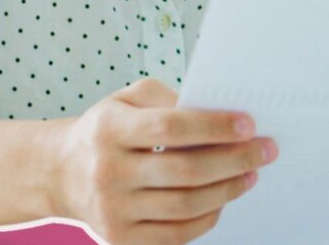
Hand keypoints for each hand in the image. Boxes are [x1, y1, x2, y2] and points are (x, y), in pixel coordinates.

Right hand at [45, 77, 279, 244]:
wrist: (61, 173)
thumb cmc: (109, 128)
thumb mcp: (128, 98)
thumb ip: (170, 100)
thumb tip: (220, 115)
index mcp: (110, 129)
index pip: (170, 128)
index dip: (214, 126)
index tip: (250, 124)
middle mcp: (108, 172)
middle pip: (185, 171)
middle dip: (235, 160)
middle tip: (267, 150)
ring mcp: (112, 211)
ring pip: (185, 206)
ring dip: (228, 190)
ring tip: (252, 174)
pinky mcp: (120, 239)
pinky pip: (175, 235)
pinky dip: (207, 218)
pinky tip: (224, 199)